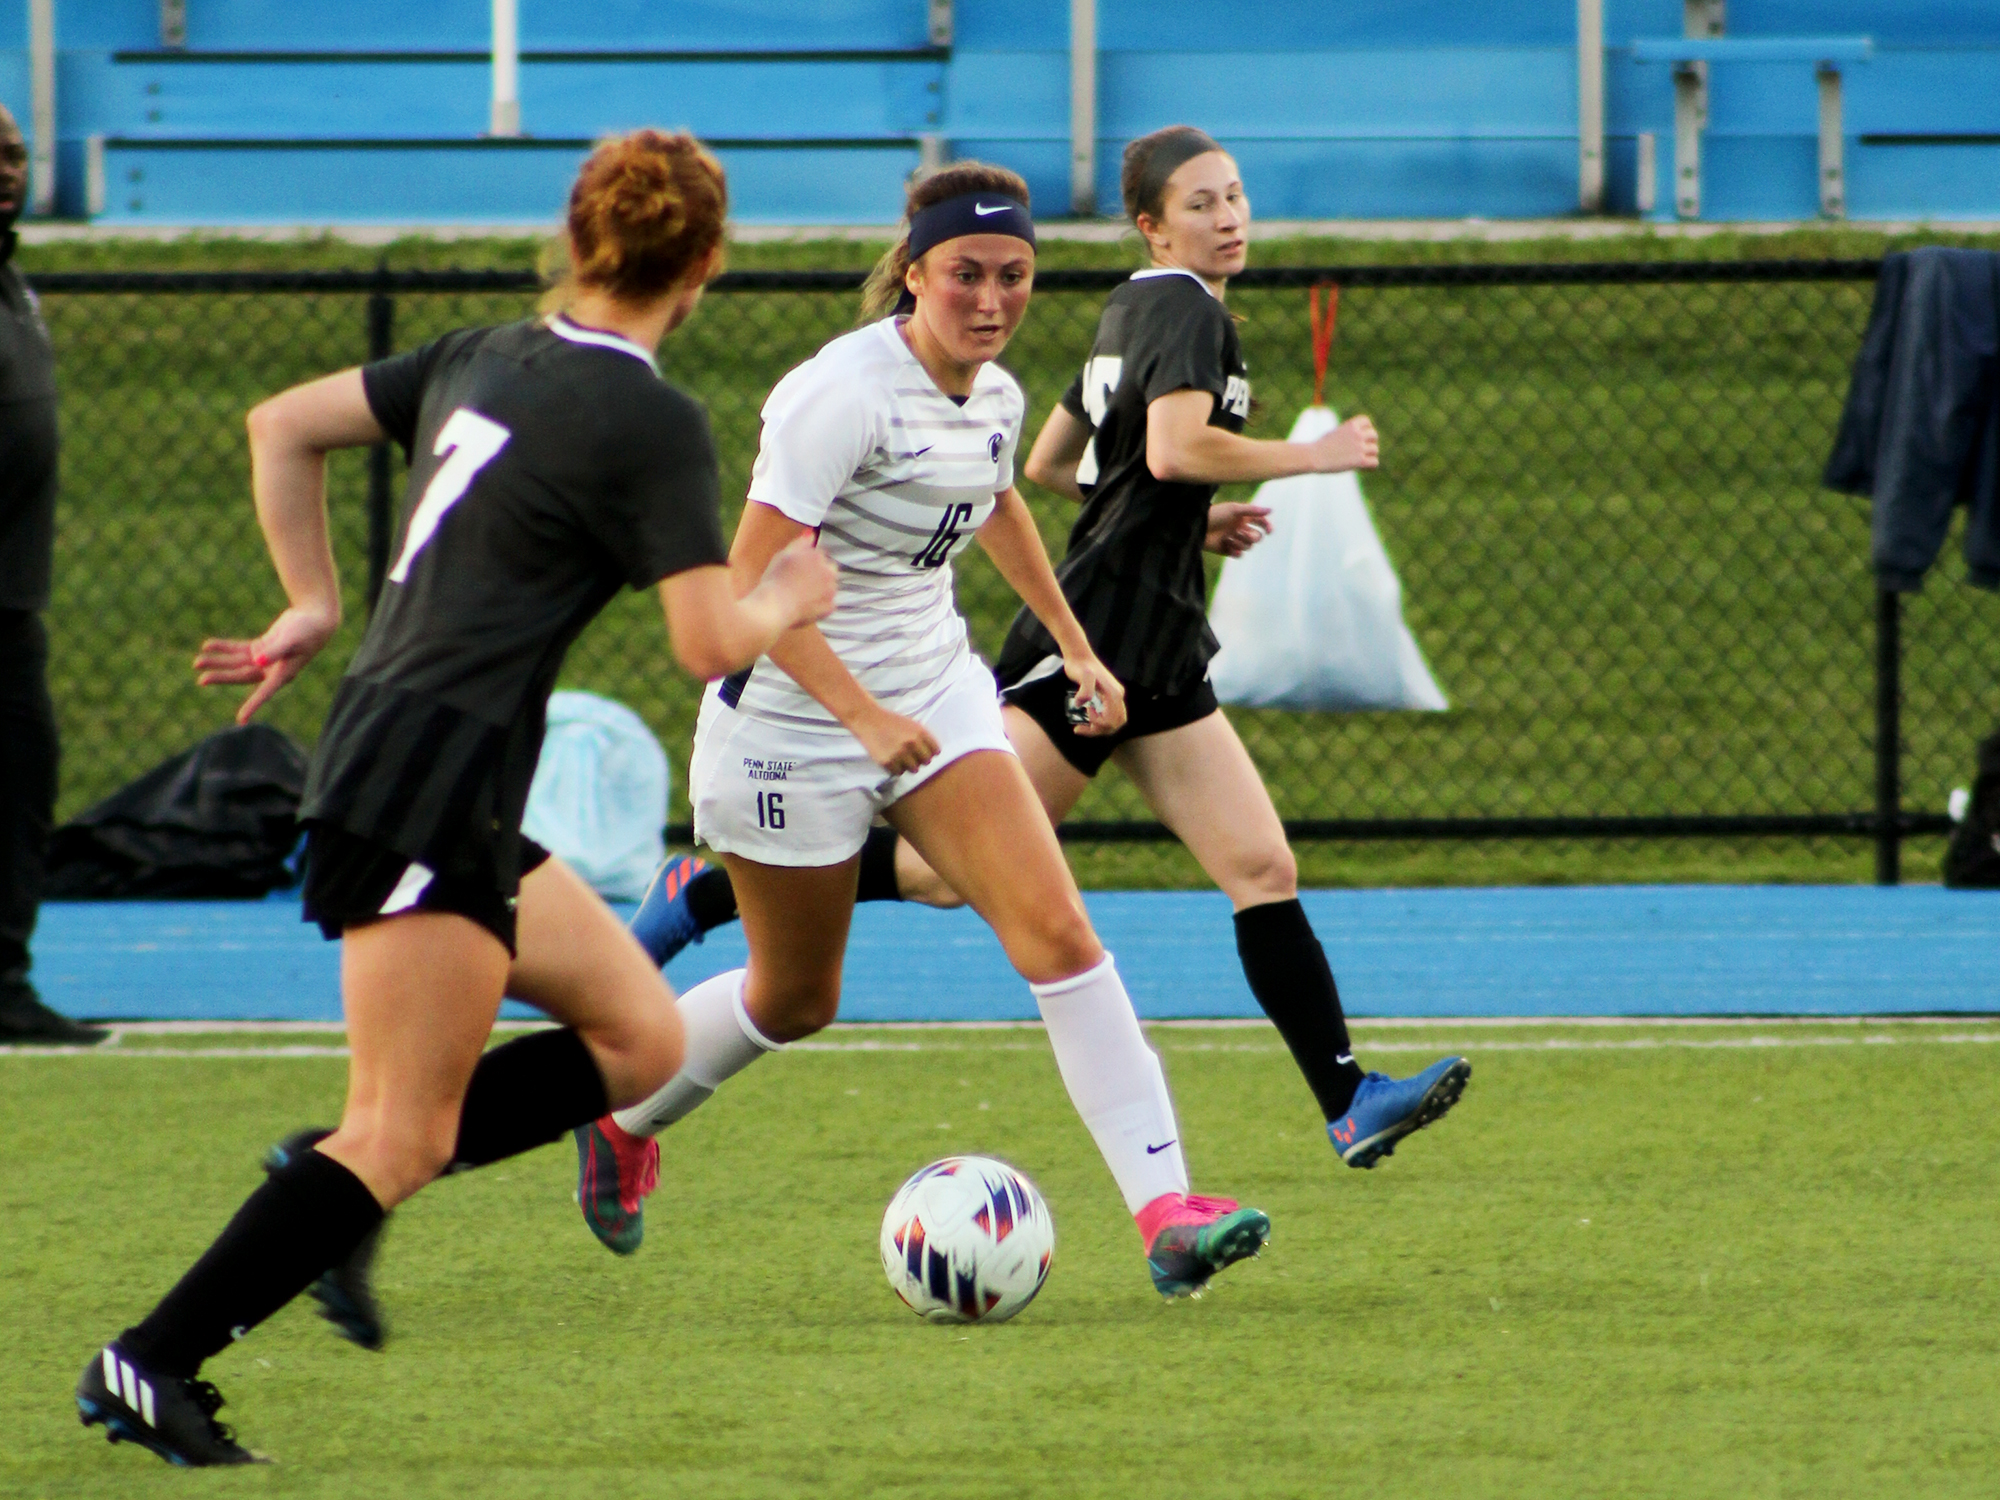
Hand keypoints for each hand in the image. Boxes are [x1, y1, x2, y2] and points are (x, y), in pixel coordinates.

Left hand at [193, 604, 338, 723]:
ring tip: (197, 661)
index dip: (253, 705)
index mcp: (283, 673)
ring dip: (219, 662)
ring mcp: (265, 660)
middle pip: (242, 675)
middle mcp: (272, 670)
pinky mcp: (262, 648)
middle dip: (222, 676)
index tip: (242, 720)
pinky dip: (225, 648)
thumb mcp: (292, 639)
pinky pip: (239, 650)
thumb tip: (258, 661)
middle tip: (202, 679)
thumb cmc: (307, 630)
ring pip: (237, 663)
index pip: (265, 692)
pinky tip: (208, 645)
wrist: (316, 618)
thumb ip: (275, 650)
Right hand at [761, 532, 838, 627]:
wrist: (774, 606)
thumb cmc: (775, 579)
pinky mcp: (830, 607)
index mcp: (818, 555)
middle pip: (829, 569)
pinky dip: (820, 605)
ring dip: (821, 588)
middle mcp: (829, 570)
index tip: (796, 571)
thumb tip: (812, 533)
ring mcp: (832, 590)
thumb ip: (800, 542)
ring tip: (801, 595)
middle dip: (819, 574)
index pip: (819, 555)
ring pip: (830, 586)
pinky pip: (828, 604)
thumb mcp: (784, 554)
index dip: (807, 563)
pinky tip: (805, 606)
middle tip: (800, 583)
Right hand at [852, 705, 940, 775]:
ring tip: (900, 757)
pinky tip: (891, 758)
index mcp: (920, 732)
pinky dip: (895, 768)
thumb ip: (923, 737)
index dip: (930, 752)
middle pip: (926, 761)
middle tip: (911, 755)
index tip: (924, 752)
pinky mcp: (888, 762)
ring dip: (908, 765)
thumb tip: (933, 754)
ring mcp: (900, 754)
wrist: (868, 720)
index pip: (935, 750)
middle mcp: (912, 743)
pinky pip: (899, 772)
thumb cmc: (891, 722)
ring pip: (914, 769)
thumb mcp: (911, 724)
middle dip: (920, 759)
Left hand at [1063, 654, 1126, 736]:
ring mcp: (1113, 696)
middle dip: (1100, 729)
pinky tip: (1085, 720)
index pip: (1112, 720)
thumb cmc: (1079, 665)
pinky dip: (1098, 722)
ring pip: (1113, 722)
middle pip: (1116, 723)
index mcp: (1114, 694)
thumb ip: (1085, 689)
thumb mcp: (1082, 676)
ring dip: (1099, 728)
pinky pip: (1108, 715)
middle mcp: (1117, 696)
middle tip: (1082, 727)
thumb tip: (1082, 704)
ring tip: (1081, 727)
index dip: (1099, 722)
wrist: (1079, 656)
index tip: (1087, 711)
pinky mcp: (1107, 697)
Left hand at [1204, 501, 1271, 556]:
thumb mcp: (1234, 509)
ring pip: (1248, 546)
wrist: (1198, 526)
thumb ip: (1253, 510)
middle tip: (1240, 533)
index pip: (1261, 523)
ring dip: (1239, 543)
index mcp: (1243, 518)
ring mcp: (1234, 539)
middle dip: (1251, 537)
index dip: (1267, 527)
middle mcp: (1240, 529)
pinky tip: (1227, 546)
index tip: (1269, 531)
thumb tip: (1271, 510)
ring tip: (1227, 538)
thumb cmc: (1215, 514)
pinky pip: (1239, 554)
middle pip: (1257, 538)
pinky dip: (1235, 551)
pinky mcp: (1227, 549)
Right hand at [1306, 414, 1378, 473]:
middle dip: (1369, 443)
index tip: (1361, 437)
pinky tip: (1363, 469)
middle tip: (1362, 451)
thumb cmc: (1320, 447)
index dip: (1366, 429)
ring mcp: (1360, 447)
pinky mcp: (1360, 460)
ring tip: (1360, 462)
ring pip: (1375, 450)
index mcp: (1351, 425)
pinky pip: (1375, 462)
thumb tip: (1355, 440)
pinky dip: (1371, 467)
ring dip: (1369, 456)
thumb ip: (1346, 434)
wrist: (1314, 457)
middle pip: (1374, 436)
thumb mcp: (1334, 434)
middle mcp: (1357, 434)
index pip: (1367, 422)